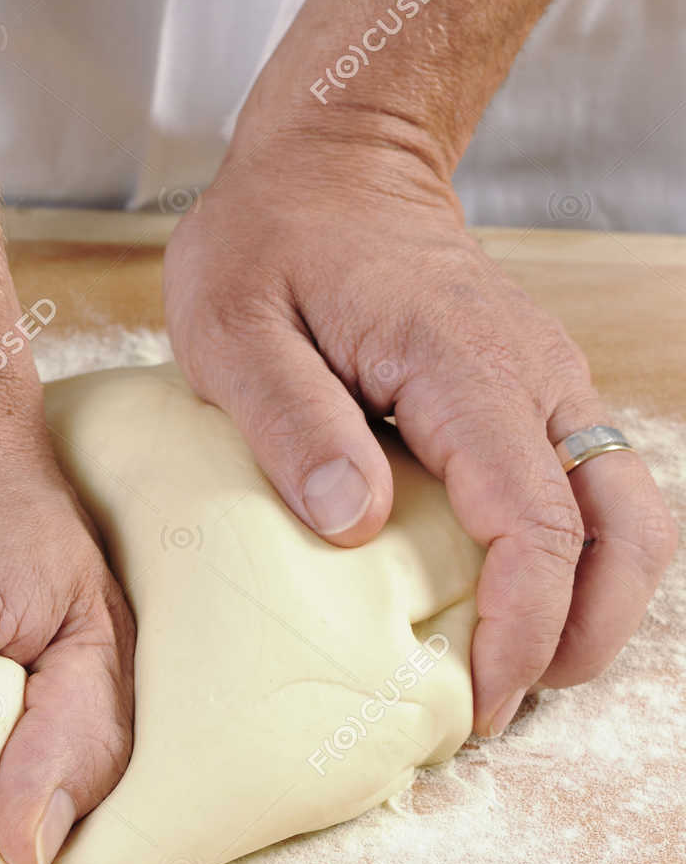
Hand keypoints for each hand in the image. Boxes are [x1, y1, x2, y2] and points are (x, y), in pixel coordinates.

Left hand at [163, 127, 676, 735]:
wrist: (332, 158)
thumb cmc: (271, 237)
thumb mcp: (232, 323)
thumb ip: (289, 420)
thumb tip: (353, 523)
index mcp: (461, 365)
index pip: (537, 523)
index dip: (521, 628)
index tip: (477, 699)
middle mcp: (534, 374)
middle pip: (626, 529)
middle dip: (583, 636)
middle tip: (500, 704)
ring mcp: (548, 378)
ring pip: (631, 512)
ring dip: (596, 603)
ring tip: (514, 665)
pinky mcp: (537, 388)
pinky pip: (595, 487)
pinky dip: (579, 558)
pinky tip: (508, 595)